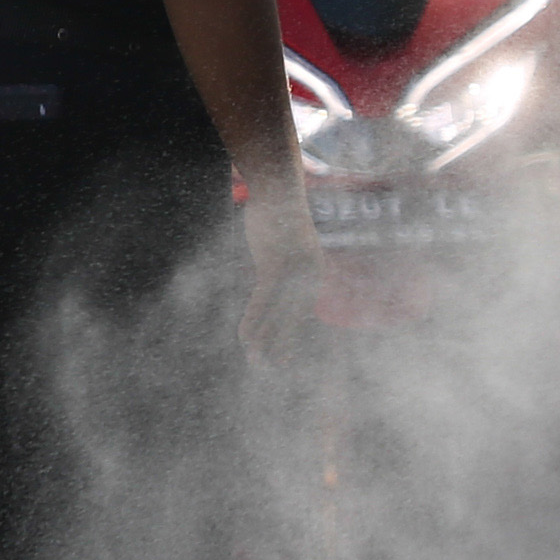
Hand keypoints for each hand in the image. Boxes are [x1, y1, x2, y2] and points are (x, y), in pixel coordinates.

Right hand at [238, 187, 323, 361]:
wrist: (278, 189)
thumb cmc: (279, 217)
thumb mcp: (287, 247)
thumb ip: (284, 268)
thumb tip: (273, 284)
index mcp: (315, 273)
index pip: (304, 313)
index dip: (292, 337)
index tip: (285, 359)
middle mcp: (310, 275)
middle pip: (295, 320)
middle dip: (282, 347)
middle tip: (271, 369)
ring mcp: (294, 271)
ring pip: (278, 315)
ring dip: (264, 341)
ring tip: (253, 360)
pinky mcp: (275, 265)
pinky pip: (263, 300)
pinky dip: (254, 320)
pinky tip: (245, 338)